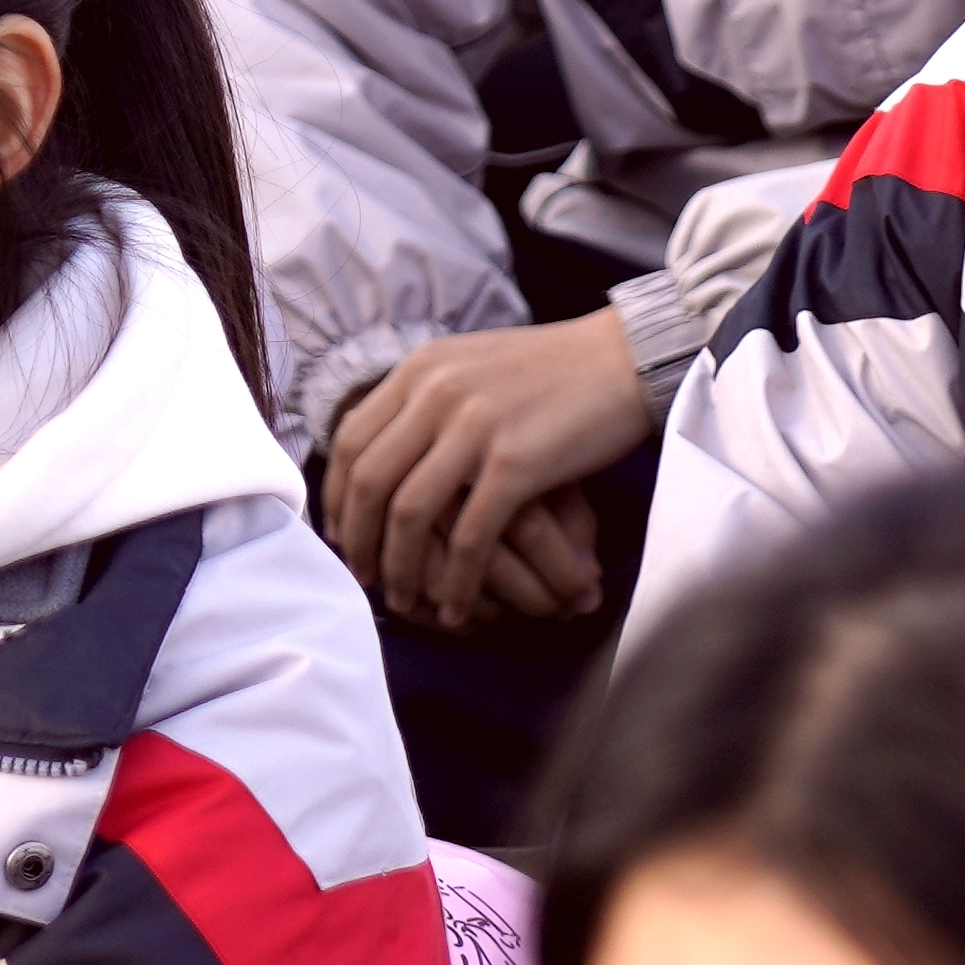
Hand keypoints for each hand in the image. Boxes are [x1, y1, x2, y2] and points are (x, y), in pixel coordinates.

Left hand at [321, 311, 655, 625]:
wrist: (628, 357)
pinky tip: (459, 607)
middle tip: (364, 578)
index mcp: (422, 368)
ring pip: (410, 515)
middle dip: (359, 541)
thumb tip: (388, 445)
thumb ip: (429, 397)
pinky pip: (470, 538)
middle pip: (368, 482)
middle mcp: (437, 393)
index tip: (342, 535)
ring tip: (405, 601)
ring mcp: (475, 428)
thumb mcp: (474, 364)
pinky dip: (459, 581)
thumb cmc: (557, 368)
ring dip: (401, 568)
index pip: (351, 440)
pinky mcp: (516, 463)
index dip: (336, 497)